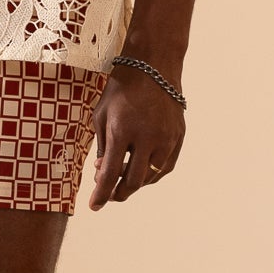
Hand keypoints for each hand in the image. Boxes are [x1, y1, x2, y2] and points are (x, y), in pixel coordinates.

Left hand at [88, 64, 185, 209]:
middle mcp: (148, 137)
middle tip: (110, 194)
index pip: (111, 174)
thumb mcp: (102, 115)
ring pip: (152, 176)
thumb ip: (103, 147)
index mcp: (123, 131)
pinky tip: (143, 171)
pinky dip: (153, 174)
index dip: (101, 194)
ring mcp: (167, 138)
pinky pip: (166, 166)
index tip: (94, 206)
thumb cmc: (121, 89)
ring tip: (124, 178)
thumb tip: (103, 174)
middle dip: (119, 193)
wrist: (153, 66)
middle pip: (134, 181)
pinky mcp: (178, 136)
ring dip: (136, 182)